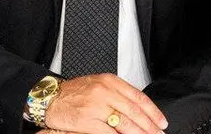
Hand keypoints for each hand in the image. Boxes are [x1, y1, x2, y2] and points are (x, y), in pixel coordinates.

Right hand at [45, 74, 167, 133]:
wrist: (49, 98)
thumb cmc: (73, 93)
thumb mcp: (98, 85)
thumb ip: (117, 94)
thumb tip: (137, 110)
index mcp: (109, 81)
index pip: (138, 96)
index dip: (153, 111)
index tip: (161, 122)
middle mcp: (104, 91)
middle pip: (134, 111)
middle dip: (150, 126)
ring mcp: (96, 106)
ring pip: (125, 123)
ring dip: (139, 133)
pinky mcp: (87, 120)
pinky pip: (109, 133)